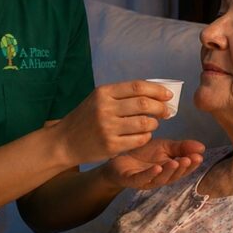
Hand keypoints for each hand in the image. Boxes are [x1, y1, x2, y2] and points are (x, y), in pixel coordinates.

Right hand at [53, 81, 174, 166]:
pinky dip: (146, 136)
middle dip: (161, 107)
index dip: (157, 90)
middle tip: (167, 111)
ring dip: (154, 123)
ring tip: (153, 124)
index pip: (137, 86)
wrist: (64, 142)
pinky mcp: (110, 145)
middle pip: (144, 104)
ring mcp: (108, 127)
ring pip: (144, 123)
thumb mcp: (97, 99)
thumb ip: (121, 95)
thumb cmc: (85, 119)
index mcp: (103, 92)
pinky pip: (139, 139)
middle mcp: (105, 108)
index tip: (168, 95)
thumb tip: (154, 92)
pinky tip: (144, 135)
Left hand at [101, 137, 203, 190]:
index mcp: (170, 170)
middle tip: (190, 159)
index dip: (192, 164)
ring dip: (169, 172)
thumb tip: (202, 147)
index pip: (184, 169)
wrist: (118, 157)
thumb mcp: (165, 147)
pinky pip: (142, 179)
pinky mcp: (132, 180)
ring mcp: (146, 180)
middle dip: (183, 168)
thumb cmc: (143, 154)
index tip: (199, 156)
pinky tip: (157, 168)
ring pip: (160, 179)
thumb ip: (182, 147)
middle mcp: (160, 178)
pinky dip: (150, 174)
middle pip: (174, 176)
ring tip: (175, 162)